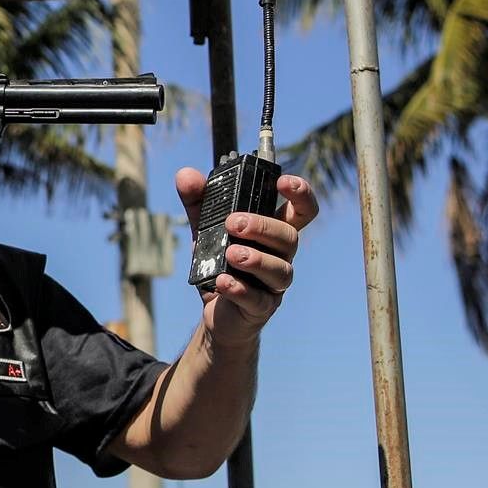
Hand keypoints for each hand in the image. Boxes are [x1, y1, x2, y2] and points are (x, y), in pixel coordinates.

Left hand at [174, 169, 316, 347]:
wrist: (216, 312)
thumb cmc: (220, 264)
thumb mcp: (206, 230)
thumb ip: (198, 202)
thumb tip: (186, 175)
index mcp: (273, 232)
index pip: (301, 210)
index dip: (300, 193)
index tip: (282, 181)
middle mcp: (280, 256)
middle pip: (289, 237)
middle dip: (263, 227)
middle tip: (233, 222)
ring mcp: (273, 284)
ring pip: (279, 270)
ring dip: (256, 259)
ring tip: (231, 253)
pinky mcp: (260, 308)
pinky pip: (257, 299)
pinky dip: (239, 289)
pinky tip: (222, 282)